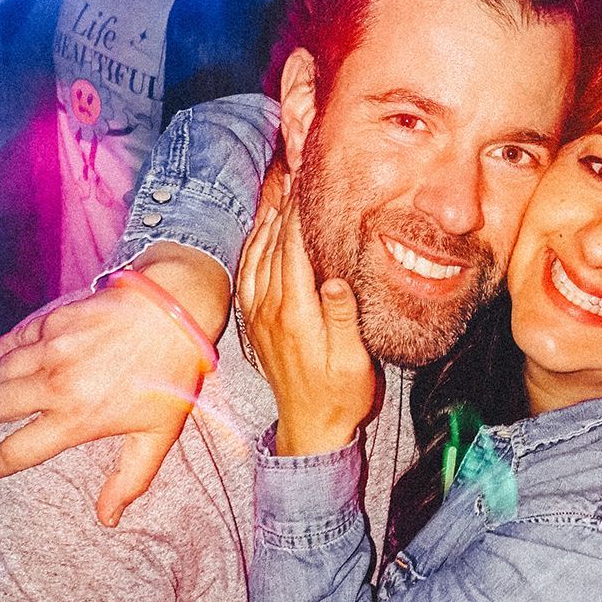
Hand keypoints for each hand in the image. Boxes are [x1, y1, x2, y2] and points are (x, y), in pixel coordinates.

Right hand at [0, 248, 229, 525]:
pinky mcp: (55, 320)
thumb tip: (108, 520)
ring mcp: (51, 349)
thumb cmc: (172, 375)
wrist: (176, 309)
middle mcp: (55, 385)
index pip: (18, 451)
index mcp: (76, 419)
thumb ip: (129, 480)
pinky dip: (0, 350)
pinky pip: (17, 338)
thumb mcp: (158, 435)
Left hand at [236, 169, 378, 455]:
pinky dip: (253, 246)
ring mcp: (259, 316)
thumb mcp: (353, 360)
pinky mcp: (256, 323)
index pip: (293, 249)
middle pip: (272, 244)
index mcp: (296, 314)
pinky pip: (248, 274)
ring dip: (266, 221)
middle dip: (283, 206)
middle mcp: (271, 310)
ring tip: (279, 191)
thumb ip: (342, 318)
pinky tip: (261, 232)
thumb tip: (334, 279)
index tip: (306, 179)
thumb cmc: (340, 395)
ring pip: (255, 256)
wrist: (311, 430)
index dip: (298, 211)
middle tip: (293, 171)